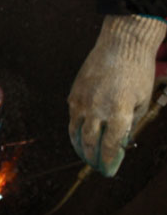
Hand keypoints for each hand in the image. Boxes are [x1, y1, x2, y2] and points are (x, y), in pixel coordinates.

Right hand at [68, 14, 165, 175]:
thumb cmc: (138, 71)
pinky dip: (76, 130)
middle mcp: (97, 110)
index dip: (109, 162)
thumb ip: (130, 123)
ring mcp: (82, 102)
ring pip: (76, 134)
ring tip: (85, 155)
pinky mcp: (74, 94)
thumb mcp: (142, 100)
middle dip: (93, 158)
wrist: (123, 43)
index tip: (109, 171)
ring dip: (80, 148)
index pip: (110, 147)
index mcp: (119, 112)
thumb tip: (121, 143)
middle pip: (89, 144)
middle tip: (97, 165)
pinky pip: (72, 118)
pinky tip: (81, 134)